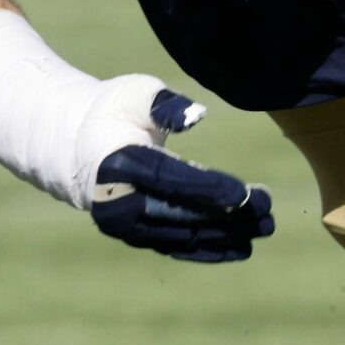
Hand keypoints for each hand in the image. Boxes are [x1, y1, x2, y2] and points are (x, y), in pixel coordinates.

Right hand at [84, 86, 273, 263]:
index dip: (207, 189)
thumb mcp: (134, 94)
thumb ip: (164, 104)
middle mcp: (115, 202)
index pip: (167, 181)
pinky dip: (210, 250)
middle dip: (228, 215)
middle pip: (180, 214)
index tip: (245, 193)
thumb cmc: (114, 111)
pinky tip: (243, 247)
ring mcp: (124, 226)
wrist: (76, 145)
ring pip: (183, 236)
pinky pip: (177, 248)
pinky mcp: (135, 237)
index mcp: (115, 164)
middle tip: (268, 208)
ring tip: (266, 225)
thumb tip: (196, 116)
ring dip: (227, 234)